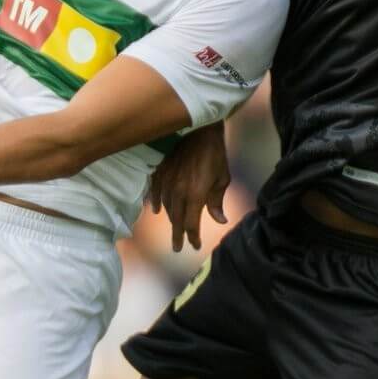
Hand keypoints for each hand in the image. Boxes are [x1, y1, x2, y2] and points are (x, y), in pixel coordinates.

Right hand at [148, 125, 229, 251]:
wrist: (200, 130)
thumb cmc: (215, 154)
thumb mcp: (222, 179)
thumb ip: (217, 202)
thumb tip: (220, 220)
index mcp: (196, 195)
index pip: (192, 223)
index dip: (193, 237)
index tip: (195, 246)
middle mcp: (179, 191)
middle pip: (177, 219)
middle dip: (179, 235)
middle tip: (178, 248)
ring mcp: (168, 181)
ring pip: (167, 207)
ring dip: (171, 220)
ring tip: (174, 229)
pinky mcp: (161, 172)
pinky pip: (156, 192)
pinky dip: (157, 203)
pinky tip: (158, 210)